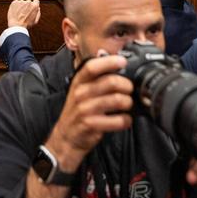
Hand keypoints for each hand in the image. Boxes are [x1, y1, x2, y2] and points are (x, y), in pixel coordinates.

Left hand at [7, 0, 40, 28]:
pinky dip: (16, 6)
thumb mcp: (35, 21)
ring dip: (21, 6)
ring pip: (22, 2)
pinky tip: (15, 12)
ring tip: (19, 14)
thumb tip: (38, 8)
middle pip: (28, 2)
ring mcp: (21, 2)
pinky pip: (16, 3)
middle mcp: (28, 2)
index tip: (31, 8)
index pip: (36, 1)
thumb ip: (38, 13)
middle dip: (27, 6)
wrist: (16, 26)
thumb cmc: (26, 24)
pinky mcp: (14, 2)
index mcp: (34, 6)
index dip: (34, 5)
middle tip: (24, 13)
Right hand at [45, 53, 132, 170]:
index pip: (92, 66)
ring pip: (117, 100)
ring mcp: (85, 109)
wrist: (67, 136)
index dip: (109, 62)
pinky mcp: (91, 124)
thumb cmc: (78, 111)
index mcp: (79, 81)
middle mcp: (81, 93)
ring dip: (128, 103)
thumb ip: (96, 77)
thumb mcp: (81, 90)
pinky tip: (124, 120)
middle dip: (127, 86)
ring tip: (127, 105)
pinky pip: (118, 120)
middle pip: (111, 82)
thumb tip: (116, 61)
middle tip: (129, 90)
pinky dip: (126, 120)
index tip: (122, 61)